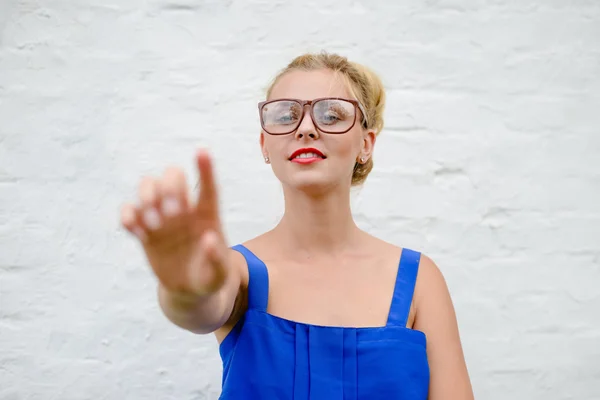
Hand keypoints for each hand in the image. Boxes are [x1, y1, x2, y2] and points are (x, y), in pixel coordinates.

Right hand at [120, 149, 227, 296]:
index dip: (205, 169)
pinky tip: (137, 231)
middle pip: (173, 176)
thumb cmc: (210, 277)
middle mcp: (183, 209)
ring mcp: (162, 217)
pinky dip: (128, 216)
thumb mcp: (220, 275)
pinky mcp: (144, 231)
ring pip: (148, 186)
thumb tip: (208, 238)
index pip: (207, 186)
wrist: (189, 290)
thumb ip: (218, 258)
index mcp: (207, 215)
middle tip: (172, 213)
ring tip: (154, 223)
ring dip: (147, 196)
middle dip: (169, 187)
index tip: (202, 151)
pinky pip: (129, 212)